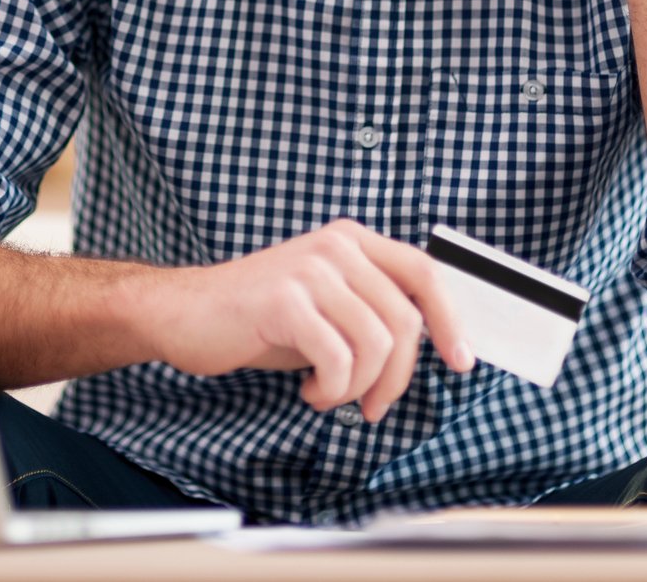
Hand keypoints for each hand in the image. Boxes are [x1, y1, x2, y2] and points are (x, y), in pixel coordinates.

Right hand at [138, 219, 474, 422]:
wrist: (184, 313)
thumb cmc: (257, 317)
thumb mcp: (325, 303)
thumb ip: (370, 310)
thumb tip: (430, 343)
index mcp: (350, 240)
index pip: (424, 272)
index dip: (451, 319)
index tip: (461, 360)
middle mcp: (335, 246)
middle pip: (405, 320)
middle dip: (398, 377)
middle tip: (371, 406)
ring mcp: (309, 270)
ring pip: (376, 344)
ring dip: (358, 387)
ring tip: (329, 393)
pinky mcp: (285, 300)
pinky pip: (339, 359)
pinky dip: (331, 389)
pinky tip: (309, 390)